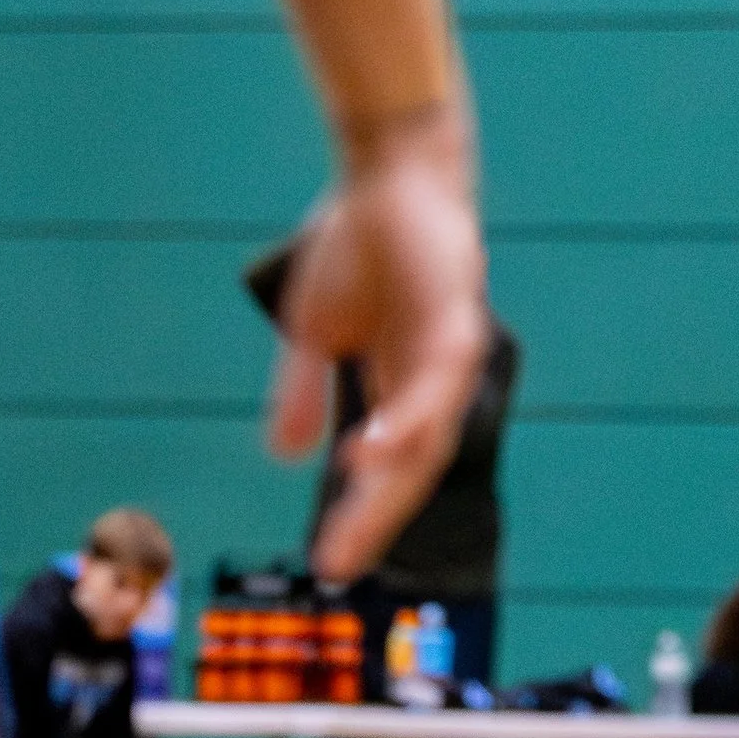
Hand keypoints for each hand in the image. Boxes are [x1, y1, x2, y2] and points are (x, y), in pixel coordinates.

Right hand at [267, 106, 487, 584]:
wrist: (385, 172)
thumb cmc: (359, 242)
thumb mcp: (315, 329)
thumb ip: (303, 391)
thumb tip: (281, 455)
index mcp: (402, 387)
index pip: (388, 470)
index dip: (360, 515)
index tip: (328, 562)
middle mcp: (434, 382)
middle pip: (412, 471)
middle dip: (373, 519)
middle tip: (337, 565)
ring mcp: (449, 355)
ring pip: (428, 438)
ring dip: (390, 483)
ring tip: (353, 524)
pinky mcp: (457, 320)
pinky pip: (434, 385)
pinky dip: (404, 422)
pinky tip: (371, 451)